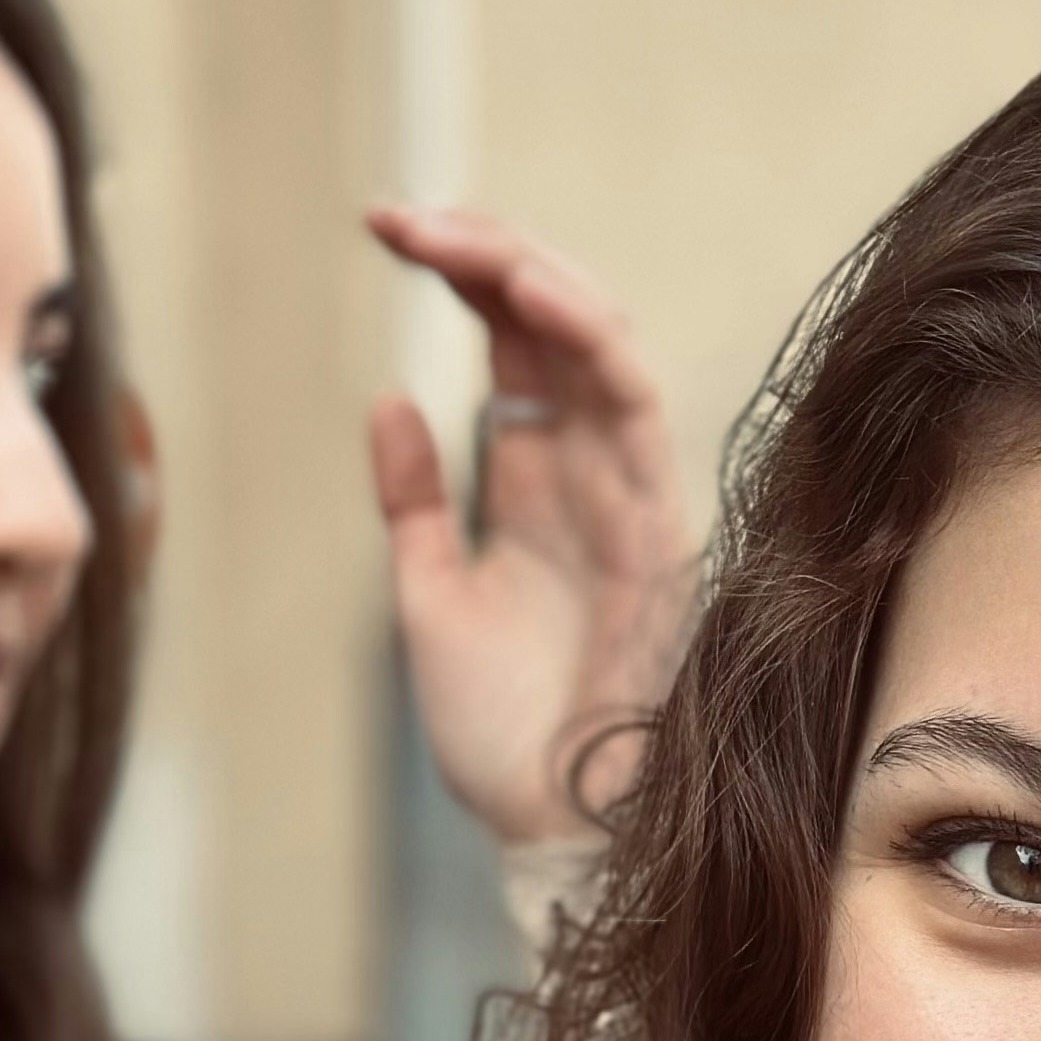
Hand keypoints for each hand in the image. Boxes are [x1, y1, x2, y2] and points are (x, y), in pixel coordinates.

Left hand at [367, 204, 693, 846]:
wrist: (548, 824)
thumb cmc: (504, 731)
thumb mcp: (430, 596)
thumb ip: (416, 500)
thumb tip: (389, 398)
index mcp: (541, 487)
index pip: (515, 348)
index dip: (463, 276)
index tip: (386, 227)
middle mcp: (592, 480)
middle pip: (562, 329)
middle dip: (493, 253)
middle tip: (411, 217)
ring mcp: (629, 501)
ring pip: (608, 353)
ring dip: (541, 280)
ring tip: (468, 237)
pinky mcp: (653, 534)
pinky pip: (636, 416)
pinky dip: (588, 344)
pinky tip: (527, 294)